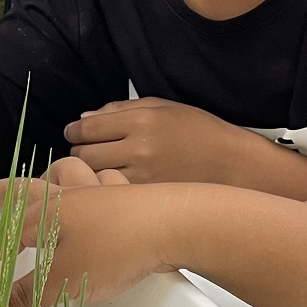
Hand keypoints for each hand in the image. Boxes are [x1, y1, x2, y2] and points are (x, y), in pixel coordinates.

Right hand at [0, 157, 179, 306]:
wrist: (175, 222)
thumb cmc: (116, 248)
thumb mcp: (64, 281)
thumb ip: (27, 294)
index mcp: (42, 215)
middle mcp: (63, 195)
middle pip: (19, 189)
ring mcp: (96, 190)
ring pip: (60, 172)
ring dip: (44, 179)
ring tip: (38, 190)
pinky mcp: (125, 194)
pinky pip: (100, 180)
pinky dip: (90, 184)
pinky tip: (95, 195)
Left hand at [64, 98, 263, 185]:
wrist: (234, 165)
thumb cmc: (201, 132)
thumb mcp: (163, 107)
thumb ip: (121, 109)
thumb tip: (85, 118)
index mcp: (143, 120)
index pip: (87, 127)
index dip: (73, 131)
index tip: (72, 133)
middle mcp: (140, 148)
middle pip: (84, 154)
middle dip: (78, 152)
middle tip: (85, 152)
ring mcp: (144, 177)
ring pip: (94, 178)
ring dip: (89, 173)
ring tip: (99, 170)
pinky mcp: (149, 199)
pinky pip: (112, 194)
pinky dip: (106, 190)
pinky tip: (113, 186)